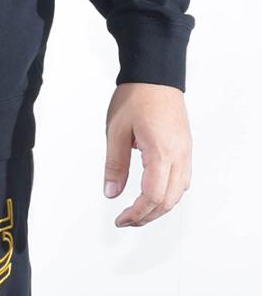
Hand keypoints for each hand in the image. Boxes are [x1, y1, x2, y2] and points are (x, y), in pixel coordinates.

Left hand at [103, 82, 191, 227]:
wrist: (155, 76)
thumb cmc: (136, 97)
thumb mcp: (116, 130)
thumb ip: (114, 164)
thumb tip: (111, 192)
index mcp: (161, 153)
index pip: (153, 197)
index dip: (136, 214)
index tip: (120, 219)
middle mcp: (179, 157)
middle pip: (168, 201)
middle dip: (146, 216)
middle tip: (125, 220)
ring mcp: (185, 153)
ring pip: (177, 193)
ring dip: (158, 207)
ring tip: (136, 211)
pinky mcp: (185, 148)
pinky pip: (181, 180)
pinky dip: (167, 193)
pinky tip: (152, 193)